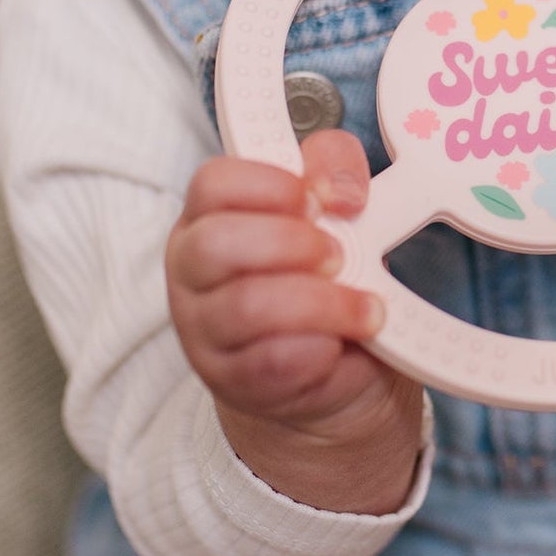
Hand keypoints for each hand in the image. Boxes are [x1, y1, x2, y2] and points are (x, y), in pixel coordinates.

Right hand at [166, 129, 422, 510]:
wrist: (332, 368)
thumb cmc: (324, 281)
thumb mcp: (336, 216)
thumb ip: (334, 173)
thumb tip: (343, 186)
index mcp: (211, 216)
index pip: (213, 183)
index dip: (271, 186)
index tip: (317, 201)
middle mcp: (193, 271)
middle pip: (217, 243)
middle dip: (293, 244)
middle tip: (339, 257)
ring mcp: (204, 330)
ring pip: (247, 306)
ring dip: (322, 303)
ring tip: (363, 307)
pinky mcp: (230, 382)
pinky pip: (270, 362)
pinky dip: (319, 350)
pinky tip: (341, 344)